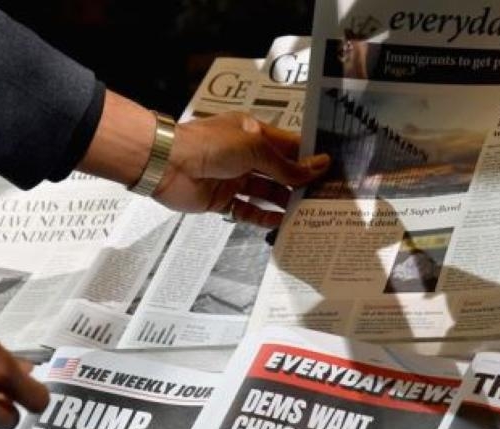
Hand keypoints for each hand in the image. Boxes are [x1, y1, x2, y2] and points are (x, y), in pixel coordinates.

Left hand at [156, 113, 329, 225]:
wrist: (168, 164)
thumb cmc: (209, 144)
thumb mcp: (255, 149)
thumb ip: (286, 164)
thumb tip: (317, 167)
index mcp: (254, 133)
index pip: (289, 145)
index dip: (308, 158)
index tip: (330, 171)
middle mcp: (245, 155)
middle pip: (279, 171)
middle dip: (300, 184)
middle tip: (324, 197)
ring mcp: (233, 178)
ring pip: (266, 192)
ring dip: (285, 202)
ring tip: (308, 213)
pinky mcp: (221, 200)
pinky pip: (247, 211)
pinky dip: (263, 218)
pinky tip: (280, 224)